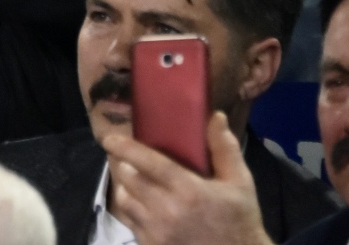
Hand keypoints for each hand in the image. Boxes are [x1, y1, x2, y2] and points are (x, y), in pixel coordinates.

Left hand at [104, 112, 273, 244]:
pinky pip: (130, 222)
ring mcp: (156, 232)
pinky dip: (133, 211)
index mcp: (188, 191)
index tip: (109, 138)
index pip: (148, 162)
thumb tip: (215, 116)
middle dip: (125, 166)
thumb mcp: (240, 184)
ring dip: (127, 189)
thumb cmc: (239, 220)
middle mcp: (167, 211)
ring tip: (137, 184)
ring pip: (124, 201)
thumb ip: (224, 149)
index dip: (126, 148)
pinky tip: (146, 207)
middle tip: (129, 161)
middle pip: (129, 179)